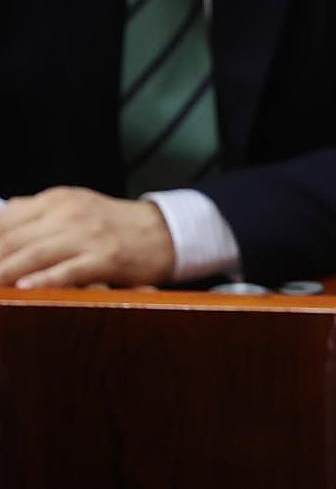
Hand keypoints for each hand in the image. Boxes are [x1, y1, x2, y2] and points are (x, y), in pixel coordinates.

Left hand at [0, 187, 174, 287]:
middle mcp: (67, 213)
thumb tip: (3, 213)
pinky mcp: (107, 256)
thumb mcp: (75, 206)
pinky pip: (70, 269)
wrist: (166, 231)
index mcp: (54, 200)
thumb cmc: (115, 224)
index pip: (3, 220)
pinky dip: (46, 280)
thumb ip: (37, 212)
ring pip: (33, 254)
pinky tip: (26, 289)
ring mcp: (88, 234)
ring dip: (3, 272)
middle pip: (10, 238)